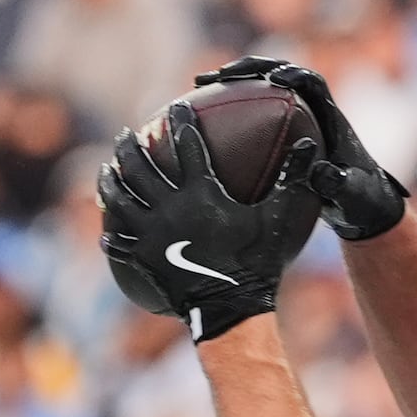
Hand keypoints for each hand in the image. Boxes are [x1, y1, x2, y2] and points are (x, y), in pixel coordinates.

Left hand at [99, 102, 323, 339]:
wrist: (230, 308)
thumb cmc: (257, 262)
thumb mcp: (277, 219)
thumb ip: (292, 179)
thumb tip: (310, 143)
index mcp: (201, 192)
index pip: (188, 145)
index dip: (181, 122)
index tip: (176, 108)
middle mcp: (169, 206)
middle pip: (140, 166)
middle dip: (130, 145)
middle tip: (125, 134)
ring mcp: (151, 232)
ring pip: (120, 198)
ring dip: (110, 180)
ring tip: (107, 168)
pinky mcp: (143, 257)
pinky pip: (119, 243)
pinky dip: (111, 235)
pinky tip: (106, 231)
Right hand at [207, 58, 406, 240]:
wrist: (359, 205)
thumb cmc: (360, 199)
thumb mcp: (353, 195)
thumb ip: (341, 184)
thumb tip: (320, 173)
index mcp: (330, 114)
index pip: (311, 82)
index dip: (293, 74)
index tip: (273, 79)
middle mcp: (310, 108)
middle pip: (276, 72)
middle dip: (250, 68)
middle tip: (220, 75)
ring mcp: (292, 116)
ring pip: (257, 88)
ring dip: (230, 82)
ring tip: (199, 85)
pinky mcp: (277, 129)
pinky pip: (248, 112)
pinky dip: (226, 109)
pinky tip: (199, 116)